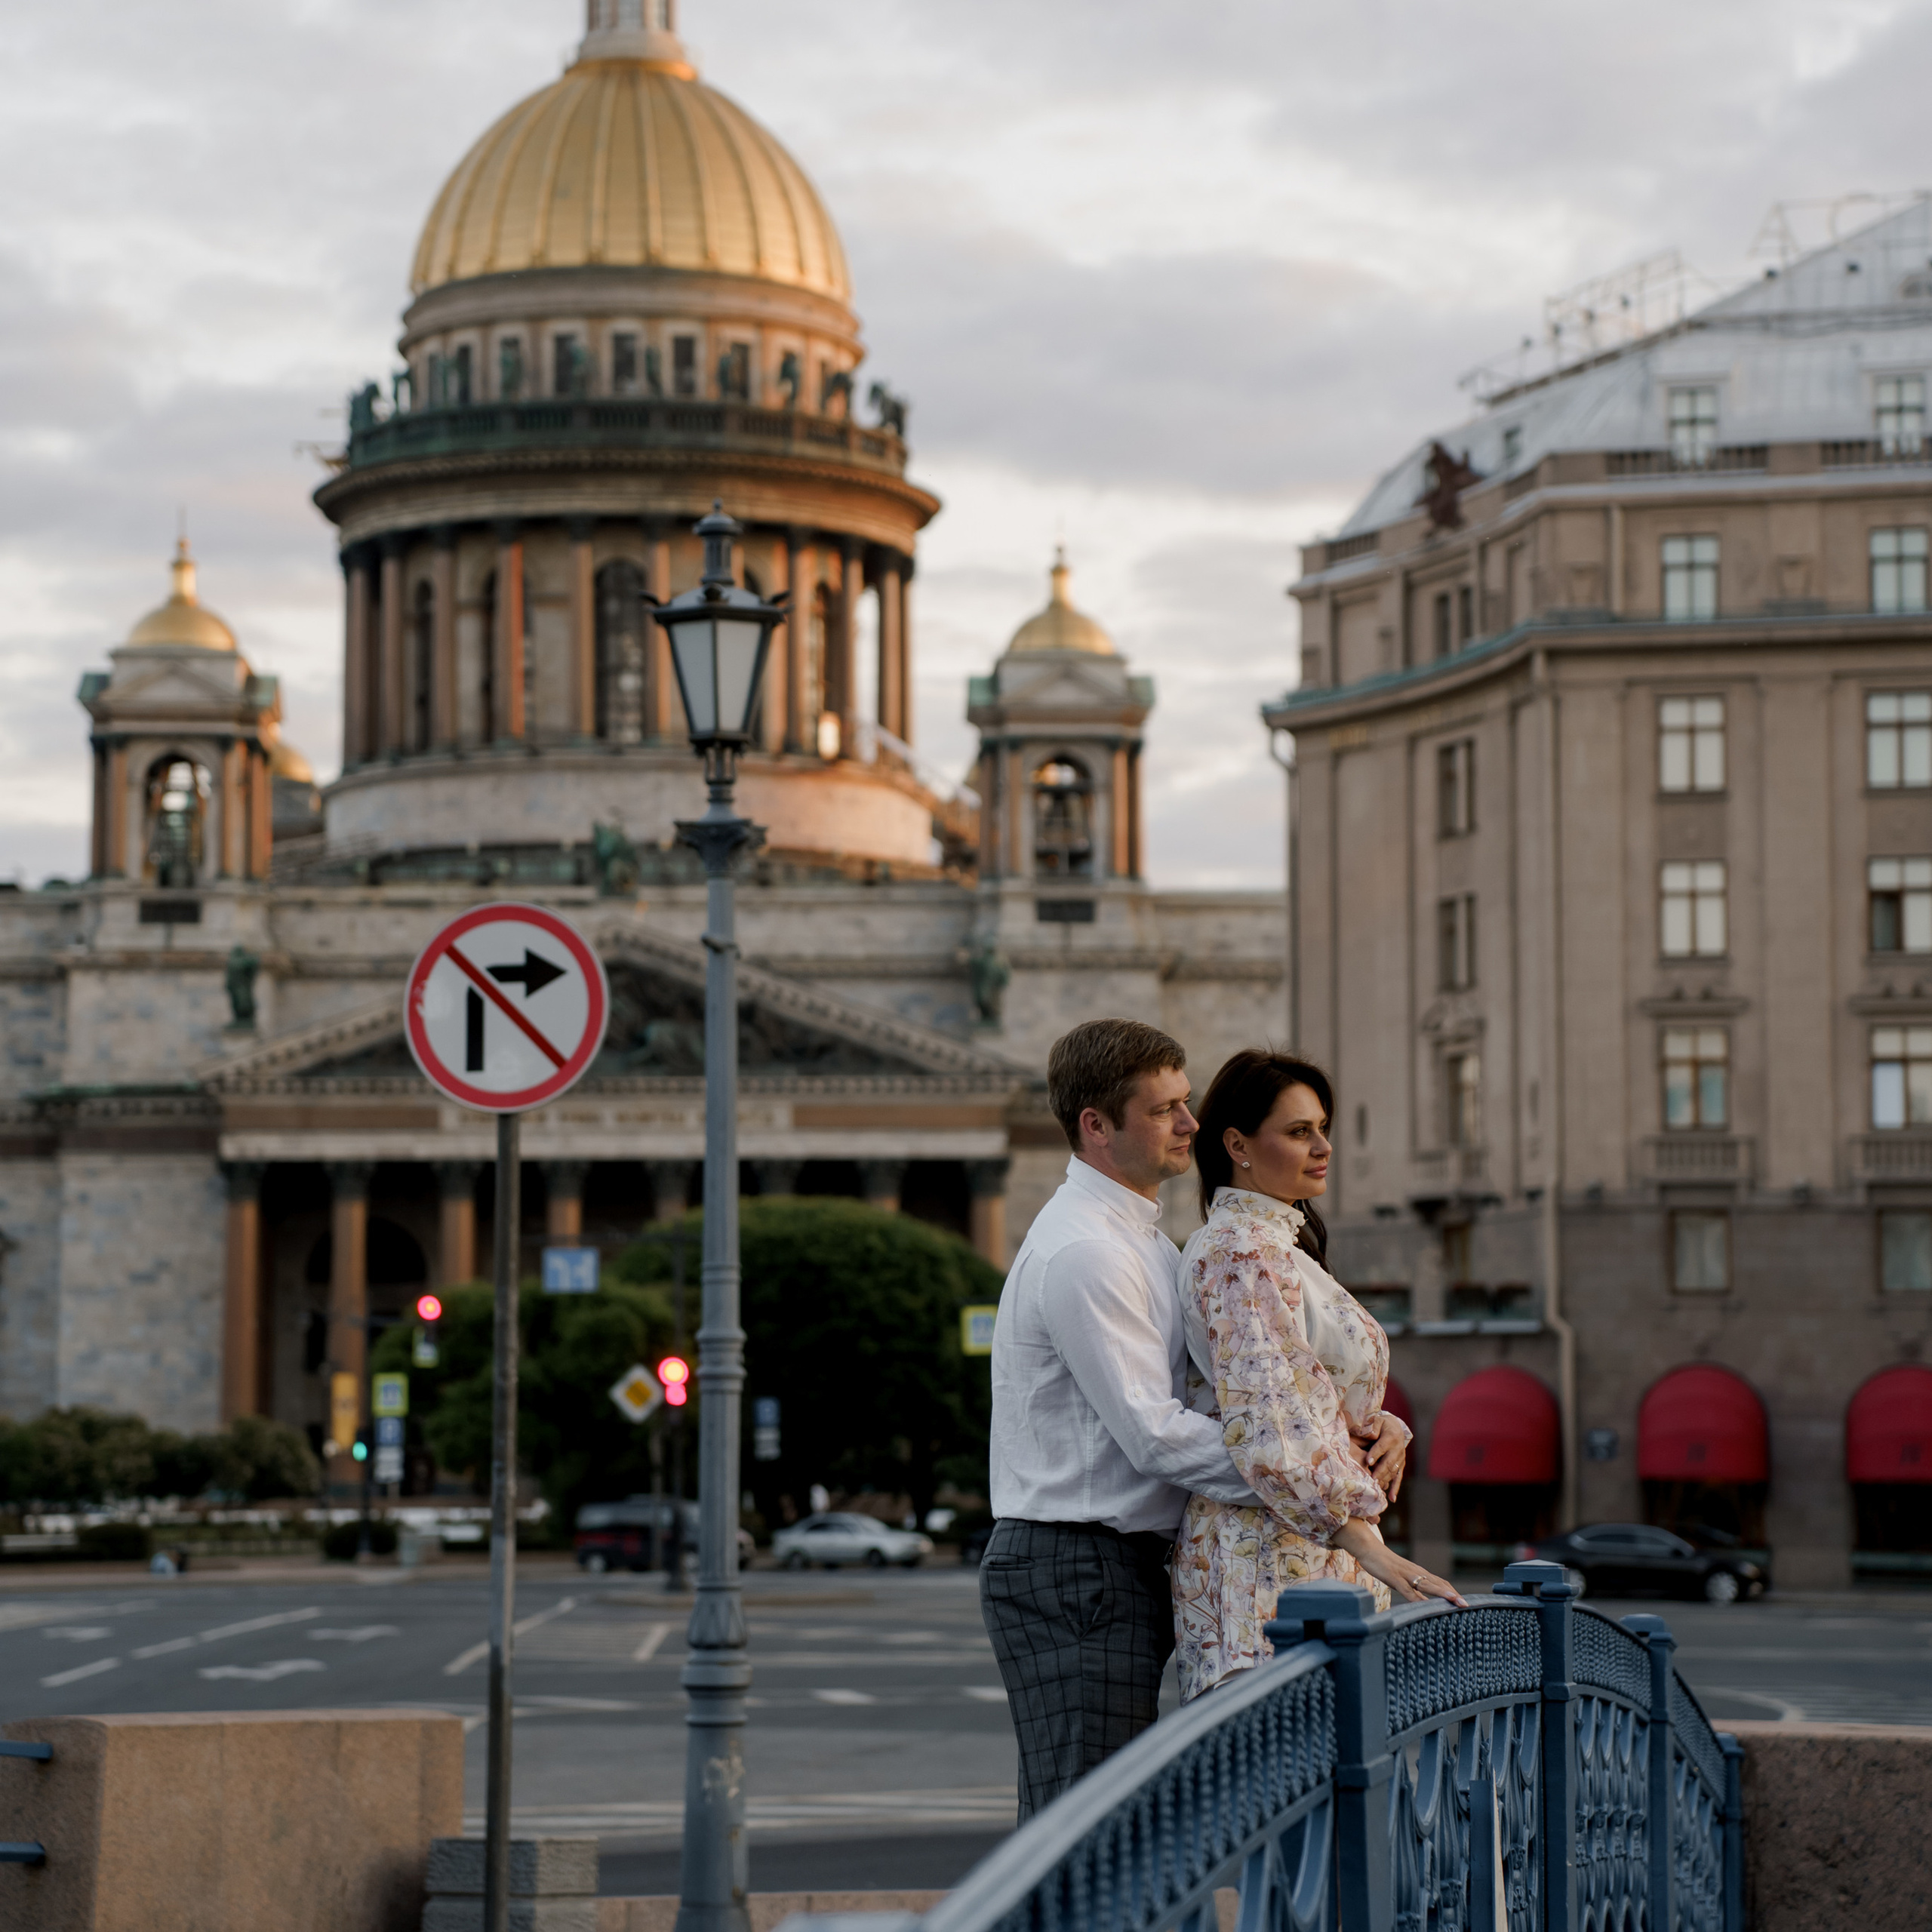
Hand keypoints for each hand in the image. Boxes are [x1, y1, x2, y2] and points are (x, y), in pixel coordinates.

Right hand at [1333, 1519, 1466, 1608]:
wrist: (1368, 1549)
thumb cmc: (1384, 1564)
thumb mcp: (1402, 1578)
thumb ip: (1413, 1589)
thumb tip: (1424, 1603)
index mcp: (1419, 1572)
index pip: (1441, 1583)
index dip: (1453, 1592)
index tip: (1464, 1603)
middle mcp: (1416, 1572)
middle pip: (1438, 1584)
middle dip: (1453, 1595)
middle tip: (1466, 1605)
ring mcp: (1405, 1574)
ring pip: (1427, 1585)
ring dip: (1442, 1594)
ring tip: (1454, 1602)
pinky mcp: (1394, 1577)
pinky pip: (1407, 1590)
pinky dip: (1417, 1599)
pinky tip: (1424, 1606)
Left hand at [1351, 1410, 1408, 1501]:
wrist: (1395, 1427)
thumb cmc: (1381, 1424)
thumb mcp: (1377, 1420)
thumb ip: (1373, 1426)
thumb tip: (1372, 1434)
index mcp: (1391, 1437)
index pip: (1382, 1446)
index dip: (1375, 1453)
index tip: (1368, 1461)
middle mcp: (1398, 1449)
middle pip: (1389, 1462)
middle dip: (1380, 1471)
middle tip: (1372, 1480)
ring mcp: (1400, 1459)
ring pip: (1393, 1471)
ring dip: (1385, 1480)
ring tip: (1376, 1488)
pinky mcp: (1401, 1466)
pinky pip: (1398, 1478)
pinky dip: (1395, 1488)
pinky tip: (1392, 1498)